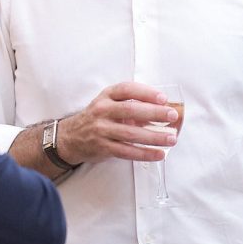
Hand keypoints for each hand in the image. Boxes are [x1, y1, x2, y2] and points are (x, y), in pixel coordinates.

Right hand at [57, 81, 179, 165]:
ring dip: (154, 137)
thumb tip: (162, 109)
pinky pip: (127, 152)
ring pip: (131, 134)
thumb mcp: (108, 103)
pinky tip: (159, 154)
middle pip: (130, 111)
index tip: (163, 98)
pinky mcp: (103, 147)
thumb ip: (130, 104)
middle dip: (154, 113)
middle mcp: (102, 111)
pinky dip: (145, 154)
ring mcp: (101, 130)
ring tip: (171, 138)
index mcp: (106, 96)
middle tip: (172, 116)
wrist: (70, 137)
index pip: (126, 90)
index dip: (145, 92)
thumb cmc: (97, 117)